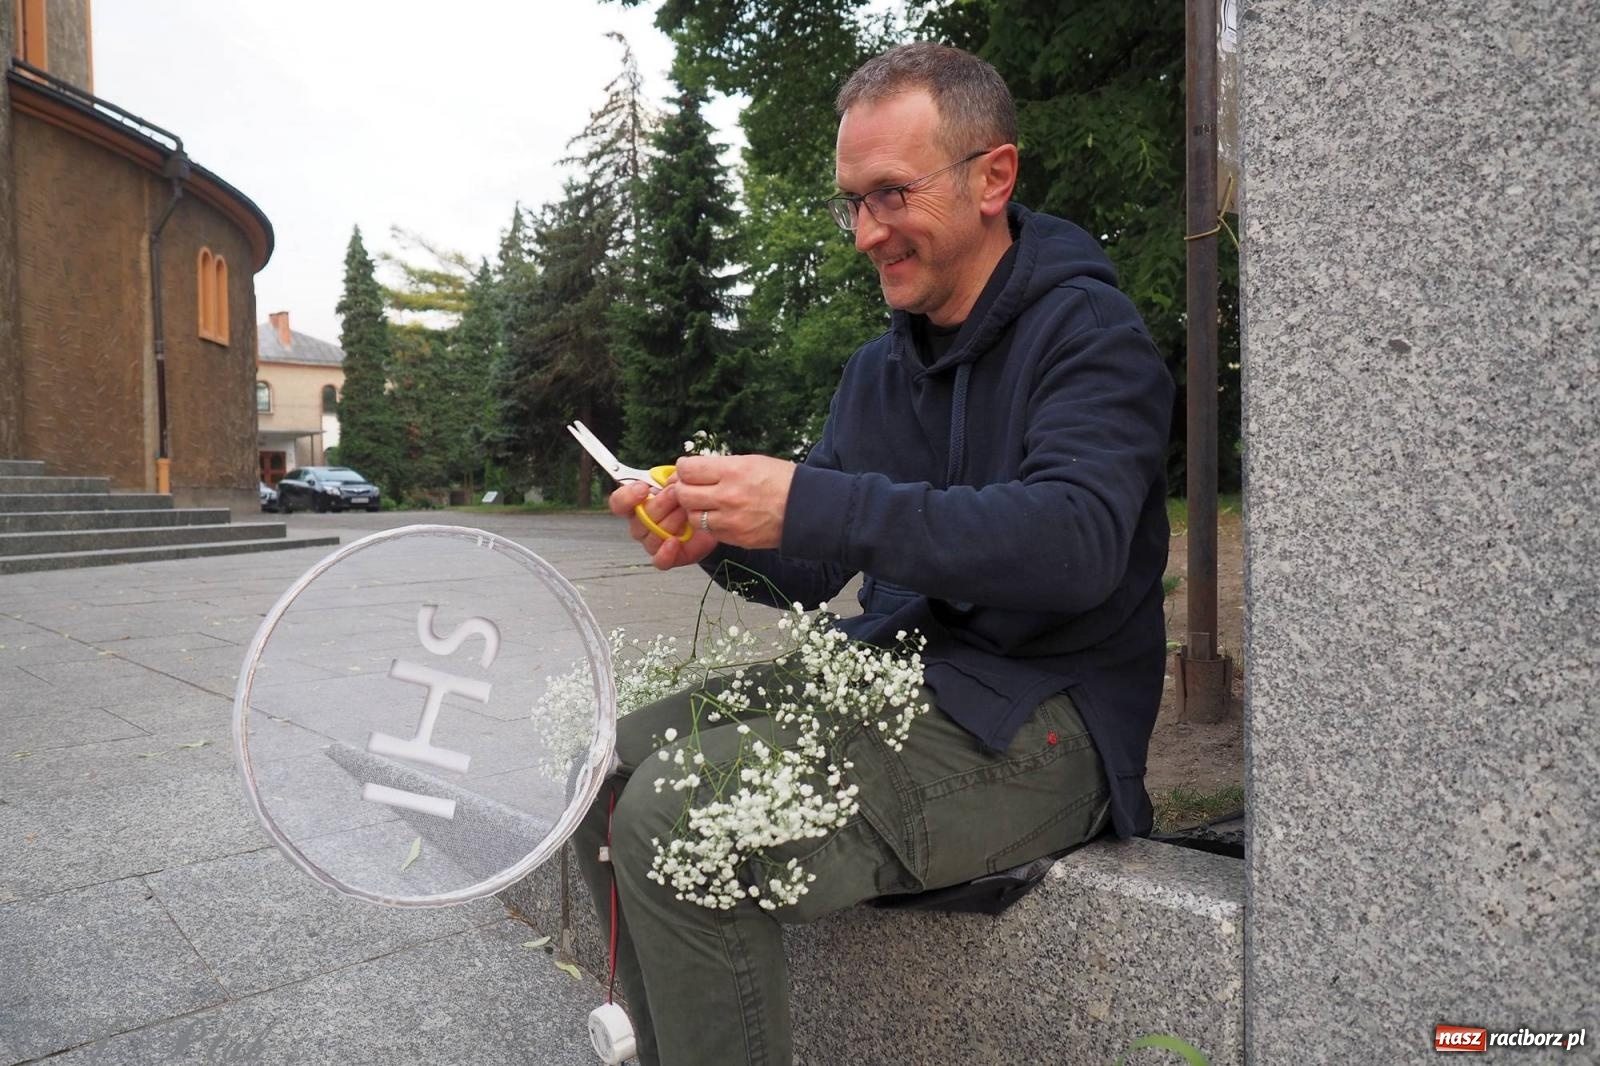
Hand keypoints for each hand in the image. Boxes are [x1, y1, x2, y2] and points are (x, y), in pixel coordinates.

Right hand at [609, 481, 717, 570]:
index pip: (619, 502)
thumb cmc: (691, 498)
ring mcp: (652, 542)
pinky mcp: (666, 557)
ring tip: (686, 510)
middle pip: (640, 519)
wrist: (710, 518)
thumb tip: (671, 477)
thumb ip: (672, 478)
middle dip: (660, 504)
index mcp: (637, 504)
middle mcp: (640, 525)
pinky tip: (675, 541)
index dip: (627, 496)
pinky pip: (659, 560)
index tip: (643, 488)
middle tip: (676, 493)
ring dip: (670, 522)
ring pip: (652, 536)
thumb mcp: (682, 482)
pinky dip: (665, 552)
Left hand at [672, 455, 795, 549]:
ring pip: (693, 516)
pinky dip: (709, 524)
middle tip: (691, 487)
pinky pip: (709, 531)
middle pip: (684, 494)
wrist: (807, 508)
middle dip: (683, 489)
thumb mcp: (751, 462)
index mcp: (732, 471)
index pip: (687, 470)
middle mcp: (728, 496)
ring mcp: (731, 520)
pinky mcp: (735, 538)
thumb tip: (693, 470)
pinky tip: (720, 516)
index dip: (683, 469)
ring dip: (695, 509)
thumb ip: (720, 466)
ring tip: (707, 503)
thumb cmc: (782, 481)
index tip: (687, 470)